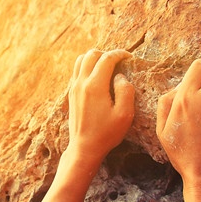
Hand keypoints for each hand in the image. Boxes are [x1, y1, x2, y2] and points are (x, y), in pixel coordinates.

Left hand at [67, 49, 134, 165]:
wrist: (84, 147)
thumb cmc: (106, 133)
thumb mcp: (124, 114)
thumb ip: (125, 91)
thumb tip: (120, 76)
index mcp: (95, 86)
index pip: (107, 58)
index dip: (120, 54)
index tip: (129, 57)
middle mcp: (81, 83)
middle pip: (91, 54)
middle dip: (107, 54)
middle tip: (119, 62)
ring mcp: (74, 88)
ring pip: (81, 60)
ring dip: (95, 58)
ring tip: (107, 67)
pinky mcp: (71, 93)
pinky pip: (77, 71)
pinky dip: (87, 67)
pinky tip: (97, 77)